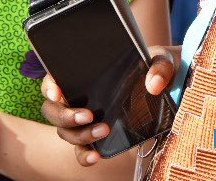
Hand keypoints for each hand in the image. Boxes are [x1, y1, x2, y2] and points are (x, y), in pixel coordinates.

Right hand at [40, 45, 178, 165]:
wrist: (167, 88)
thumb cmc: (155, 68)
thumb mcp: (161, 60)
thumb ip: (160, 66)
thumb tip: (154, 84)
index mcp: (83, 73)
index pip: (53, 78)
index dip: (49, 85)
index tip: (58, 91)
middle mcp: (77, 97)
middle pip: (53, 110)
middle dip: (65, 115)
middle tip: (88, 115)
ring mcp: (84, 118)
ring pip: (65, 131)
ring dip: (79, 135)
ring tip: (103, 130)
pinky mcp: (95, 136)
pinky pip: (81, 149)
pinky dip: (83, 155)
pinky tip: (95, 156)